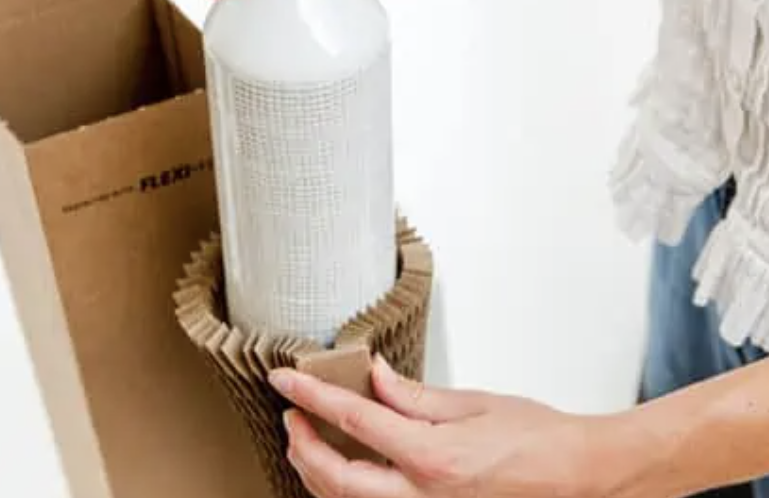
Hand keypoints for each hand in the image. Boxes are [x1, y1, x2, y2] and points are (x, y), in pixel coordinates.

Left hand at [268, 355, 640, 497]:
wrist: (579, 478)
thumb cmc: (537, 439)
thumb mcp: (471, 404)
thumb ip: (413, 395)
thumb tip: (374, 376)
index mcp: (433, 457)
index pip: (353, 421)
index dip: (311, 395)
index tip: (285, 378)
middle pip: (338, 479)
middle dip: (303, 445)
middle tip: (290, 413)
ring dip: (318, 472)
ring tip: (306, 440)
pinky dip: (348, 492)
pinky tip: (342, 471)